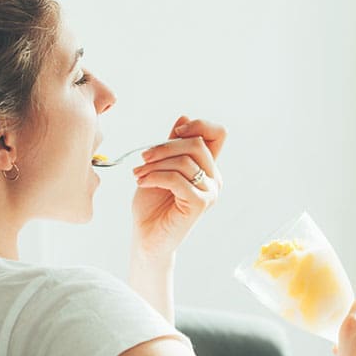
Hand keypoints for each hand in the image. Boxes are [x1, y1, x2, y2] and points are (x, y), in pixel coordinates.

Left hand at [131, 116, 225, 258]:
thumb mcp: (160, 167)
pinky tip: (142, 183)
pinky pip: (178, 179)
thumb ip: (172, 146)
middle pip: (197, 143)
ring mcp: (209, 192)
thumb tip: (183, 118)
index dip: (198, 125)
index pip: (217, 134)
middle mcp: (214, 179)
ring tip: (138, 175)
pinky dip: (155, 177)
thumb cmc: (152, 205)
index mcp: (207, 167)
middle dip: (164, 146)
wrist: (147, 238)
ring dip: (155, 164)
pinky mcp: (200, 204)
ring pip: (185, 161)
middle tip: (143, 158)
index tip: (174, 132)